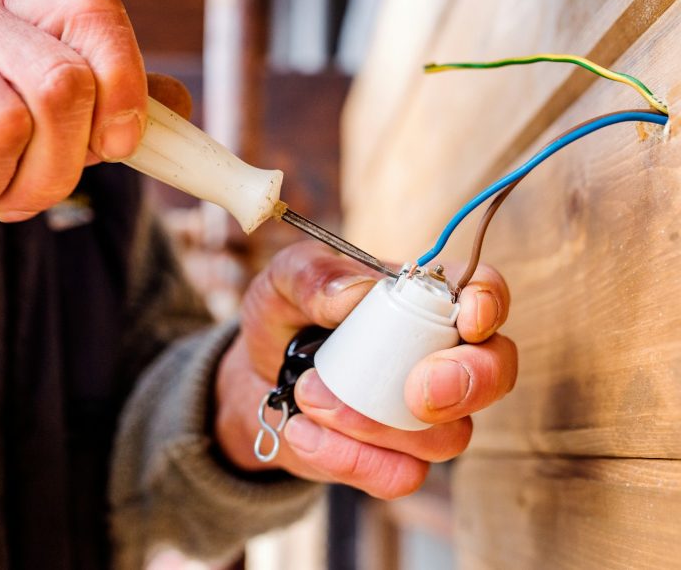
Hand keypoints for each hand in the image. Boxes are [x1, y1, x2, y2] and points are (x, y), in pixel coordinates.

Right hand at [0, 0, 147, 229]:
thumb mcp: (28, 120)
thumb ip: (96, 109)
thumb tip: (174, 104)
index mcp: (5, 8)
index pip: (95, 12)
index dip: (124, 87)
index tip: (117, 146)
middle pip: (61, 84)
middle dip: (56, 169)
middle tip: (20, 197)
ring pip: (0, 128)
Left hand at [215, 241, 515, 498]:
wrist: (255, 376)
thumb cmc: (285, 316)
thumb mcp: (284, 281)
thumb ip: (315, 275)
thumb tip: (356, 294)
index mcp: (424, 298)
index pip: (481, 292)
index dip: (489, 303)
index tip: (468, 320)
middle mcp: (439, 355)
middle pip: (496, 372)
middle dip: (468, 382)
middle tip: (417, 391)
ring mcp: (425, 415)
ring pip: (446, 436)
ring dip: (373, 423)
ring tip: (308, 393)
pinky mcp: (395, 459)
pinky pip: (399, 476)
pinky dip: (348, 459)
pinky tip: (304, 431)